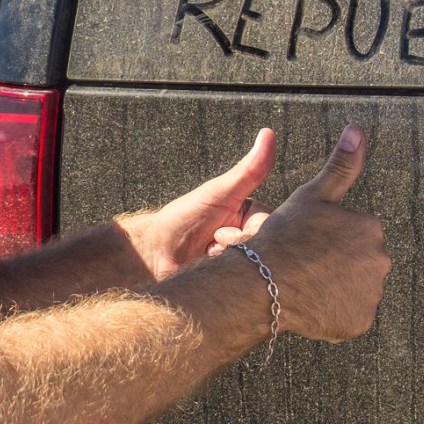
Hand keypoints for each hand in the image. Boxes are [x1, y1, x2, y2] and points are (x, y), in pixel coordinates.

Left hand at [118, 127, 276, 281]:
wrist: (154, 255)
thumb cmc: (182, 219)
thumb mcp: (218, 193)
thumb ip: (248, 169)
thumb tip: (268, 134)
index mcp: (254, 218)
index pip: (269, 230)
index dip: (244, 236)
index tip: (220, 235)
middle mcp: (255, 242)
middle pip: (263, 253)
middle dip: (233, 252)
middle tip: (209, 247)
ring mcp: (245, 266)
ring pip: (253, 273)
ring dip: (225, 267)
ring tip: (205, 261)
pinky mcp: (235, 287)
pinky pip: (243, 289)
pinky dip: (223, 282)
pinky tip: (208, 277)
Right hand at [247, 125, 387, 343]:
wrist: (264, 281)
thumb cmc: (284, 235)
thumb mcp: (313, 194)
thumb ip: (342, 164)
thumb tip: (356, 129)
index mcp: (371, 228)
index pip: (354, 236)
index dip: (326, 240)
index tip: (306, 243)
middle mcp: (380, 261)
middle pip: (358, 264)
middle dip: (336, 265)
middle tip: (304, 265)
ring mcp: (371, 295)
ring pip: (354, 291)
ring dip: (336, 289)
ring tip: (305, 284)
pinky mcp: (360, 323)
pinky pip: (349, 317)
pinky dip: (334, 314)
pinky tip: (312, 304)